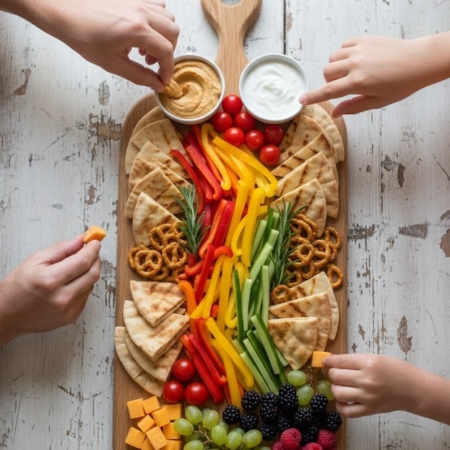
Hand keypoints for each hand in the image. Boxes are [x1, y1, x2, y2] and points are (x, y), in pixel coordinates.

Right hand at [0, 235, 100, 344]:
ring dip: (89, 272)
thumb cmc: (16, 287)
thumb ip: (61, 249)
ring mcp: (68, 310)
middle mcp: (62, 298)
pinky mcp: (71, 317)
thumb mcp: (34, 261)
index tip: (95, 241)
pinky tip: (71, 282)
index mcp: (50, 281)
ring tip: (77, 266)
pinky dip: (83, 285)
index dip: (92, 249)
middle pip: (93, 274)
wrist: (7, 316)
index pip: (83, 261)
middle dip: (95, 259)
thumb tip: (81, 240)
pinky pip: (85, 296)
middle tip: (91, 251)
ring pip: (91, 284)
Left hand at [13, 0, 178, 90]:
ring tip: (145, 47)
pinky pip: (156, 6)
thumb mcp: (113, 64)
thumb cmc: (82, 35)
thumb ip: (140, 76)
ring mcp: (137, 1)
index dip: (168, 69)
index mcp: (136, 30)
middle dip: (167, 52)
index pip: (166, 51)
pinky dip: (156, 21)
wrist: (63, 12)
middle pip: (172, 33)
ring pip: (167, 18)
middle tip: (151, 63)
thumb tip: (157, 85)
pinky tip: (142, 32)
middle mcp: (140, 12)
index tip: (163, 79)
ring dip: (163, 35)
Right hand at [300, 35, 440, 116]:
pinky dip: (343, 54)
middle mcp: (356, 64)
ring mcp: (359, 50)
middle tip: (344, 85)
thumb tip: (335, 113)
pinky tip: (355, 59)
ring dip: (335, 67)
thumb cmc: (401, 84)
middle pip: (327, 72)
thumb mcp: (377, 102)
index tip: (301, 100)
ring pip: (332, 58)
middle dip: (330, 81)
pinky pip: (342, 45)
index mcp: (358, 82)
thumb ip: (353, 107)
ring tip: (350, 72)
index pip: (328, 91)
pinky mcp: (364, 39)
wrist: (419, 61)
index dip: (313, 97)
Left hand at [323, 353, 420, 417]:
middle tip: (337, 373)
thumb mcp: (374, 357)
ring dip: (335, 388)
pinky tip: (343, 400)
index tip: (324, 362)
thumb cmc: (395, 369)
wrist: (413, 389)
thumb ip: (355, 360)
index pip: (339, 361)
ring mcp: (367, 397)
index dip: (328, 361)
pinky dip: (340, 406)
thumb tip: (333, 361)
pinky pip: (347, 411)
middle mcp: (366, 380)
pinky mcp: (369, 410)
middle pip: (336, 376)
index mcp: (368, 363)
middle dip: (332, 373)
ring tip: (341, 386)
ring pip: (338, 393)